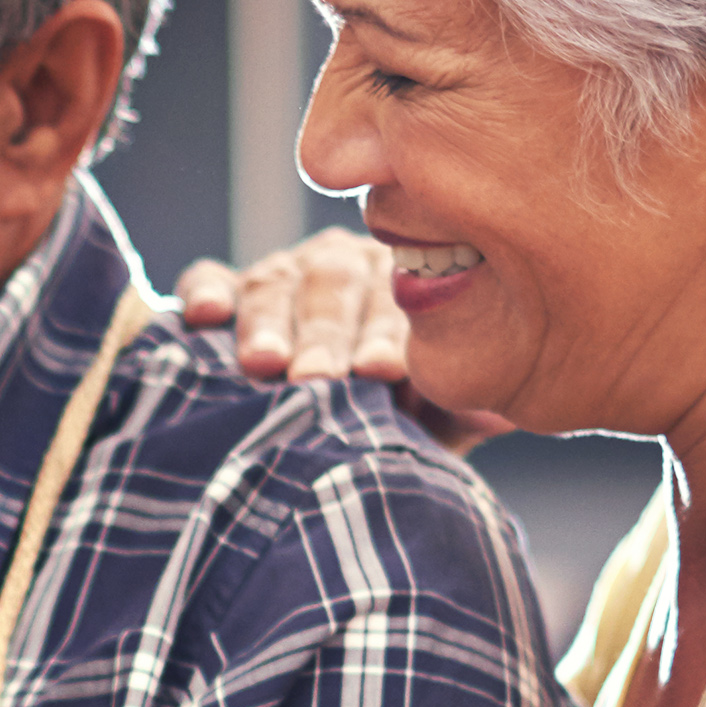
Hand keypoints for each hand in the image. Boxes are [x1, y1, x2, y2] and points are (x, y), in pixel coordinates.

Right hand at [170, 231, 510, 448]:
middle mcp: (343, 270)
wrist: (320, 436)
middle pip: (332, 285)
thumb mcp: (433, 418)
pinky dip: (205, 291)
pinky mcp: (222, 288)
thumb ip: (463, 409)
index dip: (386, 334)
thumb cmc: (389, 422)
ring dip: (265, 323)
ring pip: (272, 283)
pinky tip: (204, 315)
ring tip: (261, 363)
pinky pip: (207, 279)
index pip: (394, 302)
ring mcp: (282, 274)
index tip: (381, 370)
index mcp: (402, 289)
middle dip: (324, 334)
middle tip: (317, 377)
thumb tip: (501, 410)